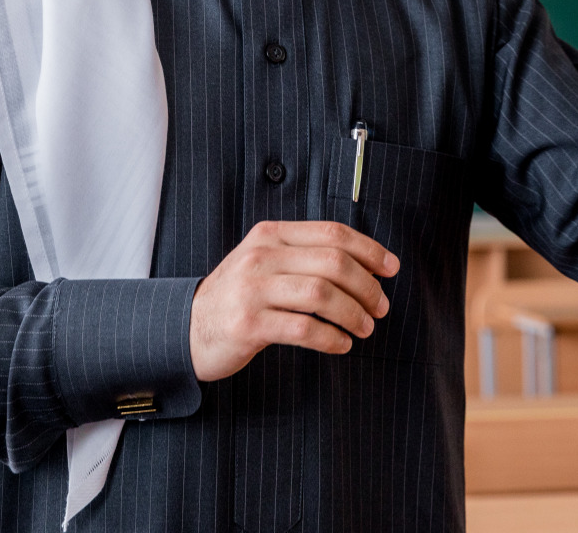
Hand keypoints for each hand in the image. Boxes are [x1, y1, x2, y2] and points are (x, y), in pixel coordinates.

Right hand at [189, 221, 398, 381]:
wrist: (185, 328)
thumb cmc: (238, 297)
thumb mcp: (265, 262)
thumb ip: (304, 256)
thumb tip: (367, 265)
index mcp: (270, 235)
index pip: (332, 233)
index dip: (369, 249)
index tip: (391, 268)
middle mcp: (261, 257)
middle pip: (333, 263)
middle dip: (367, 286)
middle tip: (380, 307)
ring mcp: (252, 290)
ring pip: (322, 294)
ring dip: (353, 314)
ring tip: (365, 328)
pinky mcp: (248, 325)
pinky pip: (303, 329)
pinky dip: (331, 338)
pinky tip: (342, 345)